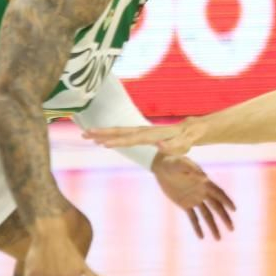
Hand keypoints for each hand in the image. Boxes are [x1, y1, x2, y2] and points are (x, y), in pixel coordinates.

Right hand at [85, 117, 200, 154]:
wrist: (190, 129)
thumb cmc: (188, 138)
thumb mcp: (185, 143)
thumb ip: (173, 146)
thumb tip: (159, 146)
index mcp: (152, 135)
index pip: (132, 139)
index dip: (117, 142)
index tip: (103, 144)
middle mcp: (145, 131)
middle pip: (120, 132)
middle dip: (102, 133)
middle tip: (85, 134)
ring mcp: (142, 131)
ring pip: (119, 131)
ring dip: (102, 132)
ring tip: (85, 134)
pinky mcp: (141, 133)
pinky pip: (123, 134)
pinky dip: (111, 135)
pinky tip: (101, 139)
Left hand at [152, 155, 235, 239]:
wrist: (162, 167)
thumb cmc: (173, 162)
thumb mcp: (181, 163)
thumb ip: (191, 169)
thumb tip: (203, 177)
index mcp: (204, 183)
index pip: (218, 194)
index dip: (226, 201)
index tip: (234, 210)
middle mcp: (202, 192)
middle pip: (216, 207)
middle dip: (224, 218)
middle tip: (231, 229)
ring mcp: (194, 199)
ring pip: (206, 215)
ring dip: (213, 226)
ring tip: (218, 239)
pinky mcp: (185, 204)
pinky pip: (193, 218)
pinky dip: (197, 227)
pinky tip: (201, 237)